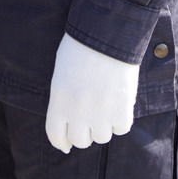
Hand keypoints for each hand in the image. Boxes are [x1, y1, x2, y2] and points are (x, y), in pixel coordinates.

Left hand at [44, 34, 139, 152]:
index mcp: (59, 100)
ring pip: (102, 137)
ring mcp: (100, 113)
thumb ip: (64, 99)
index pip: (55, 134)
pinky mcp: (122, 110)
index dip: (61, 142)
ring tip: (105, 107)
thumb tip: (70, 121)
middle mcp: (78, 111)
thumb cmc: (80, 47)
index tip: (65, 145)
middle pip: (80, 141)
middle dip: (84, 134)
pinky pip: (121, 128)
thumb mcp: (61, 73)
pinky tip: (119, 105)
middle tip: (89, 122)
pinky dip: (120, 120)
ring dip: (103, 126)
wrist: (106, 33)